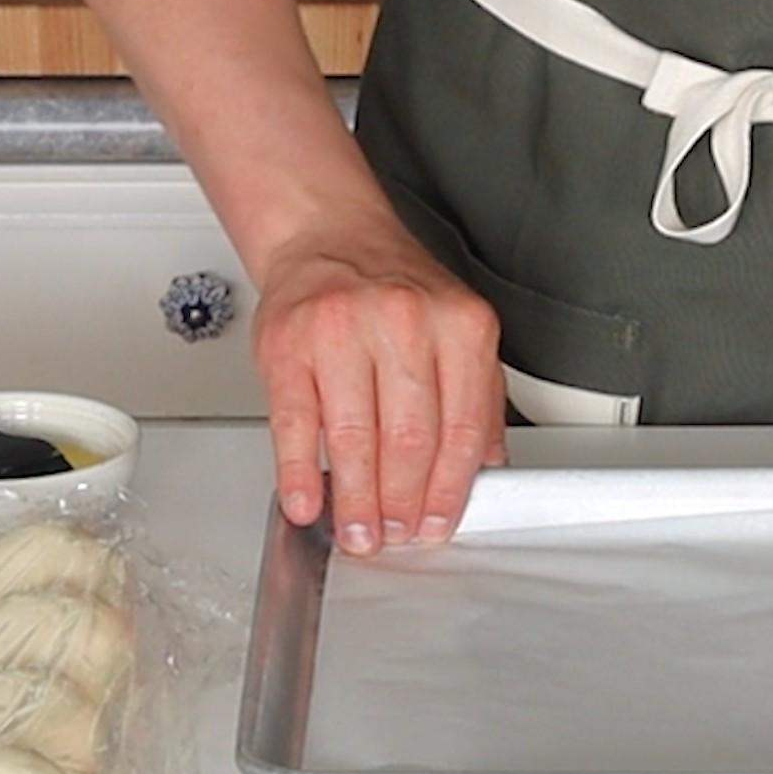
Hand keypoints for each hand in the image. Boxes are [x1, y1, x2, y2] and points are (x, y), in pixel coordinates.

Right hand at [252, 221, 505, 555]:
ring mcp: (342, 332)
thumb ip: (478, 399)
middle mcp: (405, 323)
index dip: (448, 489)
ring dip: (356, 501)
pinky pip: (295, 423)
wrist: (329, 237)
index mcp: (461, 325)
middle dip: (403, 503)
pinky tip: (306, 502)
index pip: (462, 428)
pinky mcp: (287, 345)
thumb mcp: (458, 333)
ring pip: (355, 438)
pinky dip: (299, 474)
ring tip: (358, 532)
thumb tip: (485, 470)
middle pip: (410, 439)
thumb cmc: (394, 292)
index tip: (438, 523)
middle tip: (397, 535)